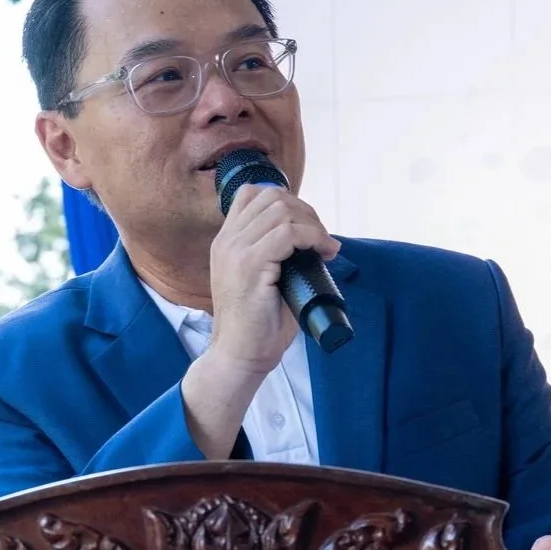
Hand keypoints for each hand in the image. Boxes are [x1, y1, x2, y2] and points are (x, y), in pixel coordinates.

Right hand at [182, 183, 337, 457]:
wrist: (240, 355)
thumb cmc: (257, 325)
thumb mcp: (263, 279)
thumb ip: (275, 255)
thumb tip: (313, 240)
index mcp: (226, 242)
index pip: (252, 194)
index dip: (288, 203)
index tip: (308, 229)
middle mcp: (226, 241)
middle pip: (271, 197)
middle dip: (305, 212)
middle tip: (322, 240)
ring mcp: (235, 251)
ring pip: (281, 210)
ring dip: (312, 224)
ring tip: (324, 247)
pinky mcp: (249, 265)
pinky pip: (287, 233)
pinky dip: (312, 237)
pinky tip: (323, 253)